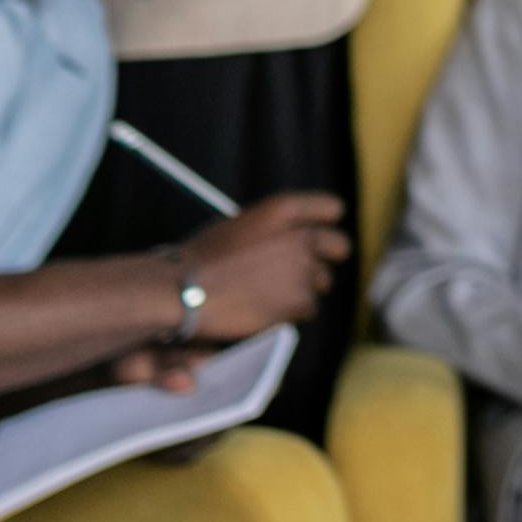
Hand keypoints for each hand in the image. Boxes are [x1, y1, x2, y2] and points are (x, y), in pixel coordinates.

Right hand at [173, 191, 347, 346]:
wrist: (182, 291)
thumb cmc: (200, 259)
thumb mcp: (237, 225)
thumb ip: (271, 228)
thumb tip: (289, 236)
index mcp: (283, 209)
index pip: (330, 208)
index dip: (325, 223)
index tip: (317, 235)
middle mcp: (300, 235)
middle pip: (339, 246)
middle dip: (325, 259)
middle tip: (303, 272)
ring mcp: (303, 268)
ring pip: (322, 282)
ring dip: (303, 289)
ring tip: (267, 296)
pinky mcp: (300, 300)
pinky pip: (308, 308)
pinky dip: (291, 313)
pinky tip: (264, 311)